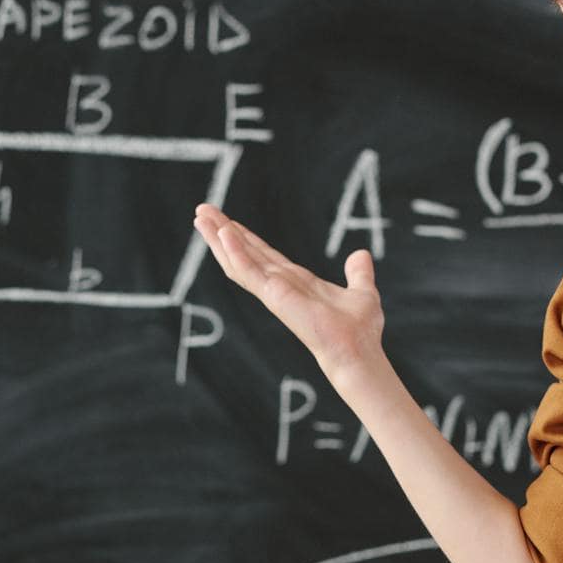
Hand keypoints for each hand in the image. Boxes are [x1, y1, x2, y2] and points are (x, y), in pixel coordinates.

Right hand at [192, 202, 384, 382]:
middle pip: (244, 253)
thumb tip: (361, 254)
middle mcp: (279, 285)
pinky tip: (224, 233)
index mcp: (296, 282)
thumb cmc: (360, 331)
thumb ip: (358, 273)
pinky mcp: (273, 295)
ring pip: (238, 260)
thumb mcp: (362, 292)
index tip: (228, 221)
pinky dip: (235, 252)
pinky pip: (249, 270)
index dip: (245, 237)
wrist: (358, 351)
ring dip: (219, 238)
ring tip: (200, 216)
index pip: (263, 255)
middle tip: (202, 210)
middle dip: (222, 232)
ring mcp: (273, 291)